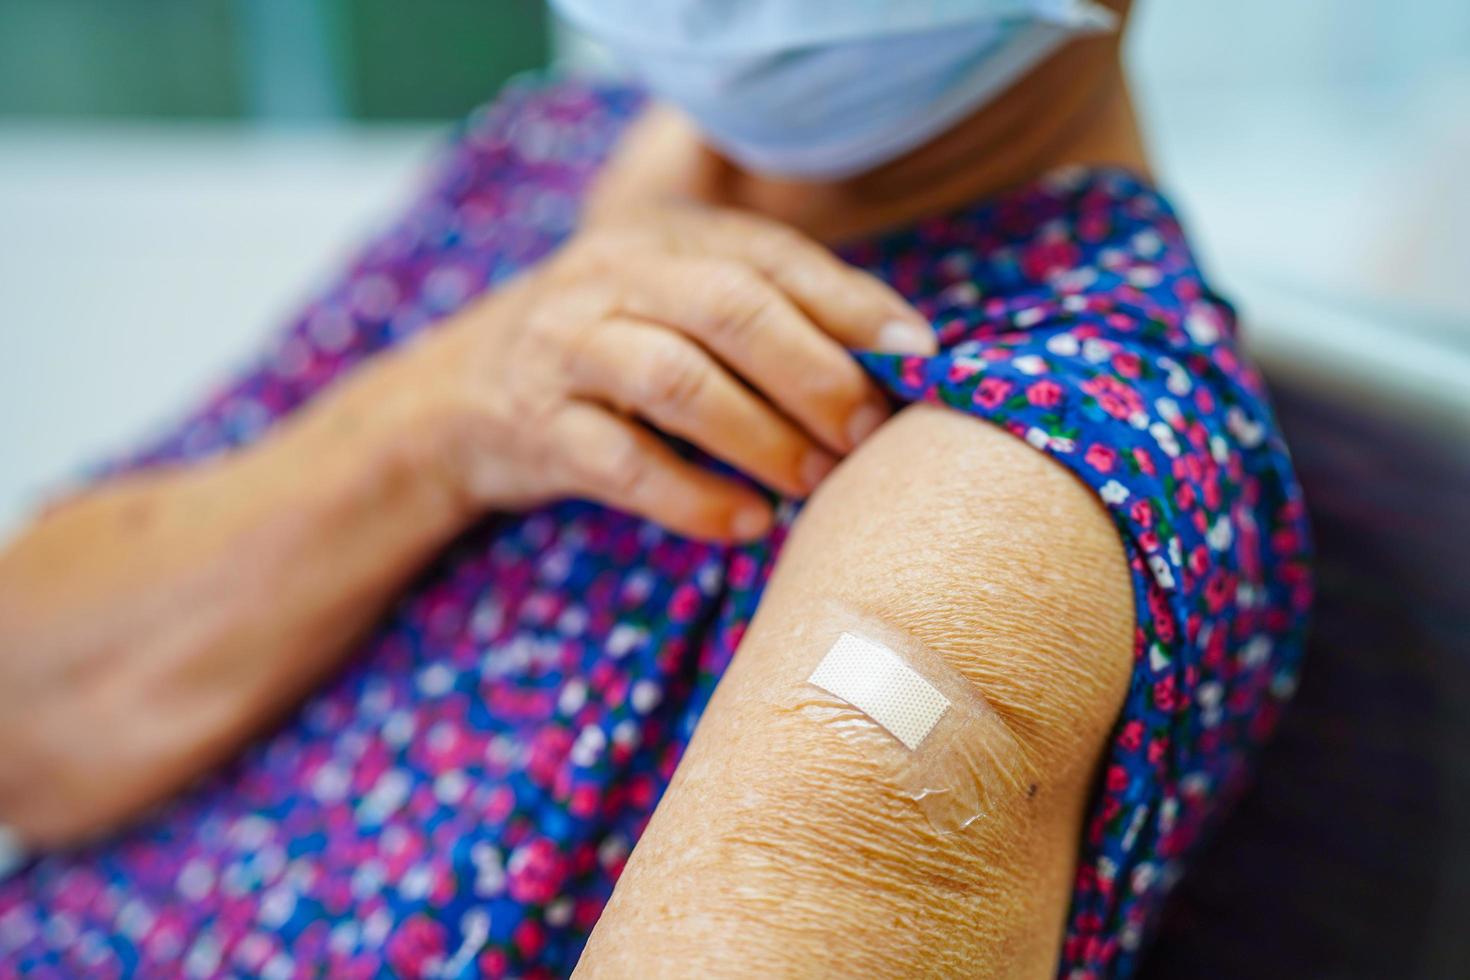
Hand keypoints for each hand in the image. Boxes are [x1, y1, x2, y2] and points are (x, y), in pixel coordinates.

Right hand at [348, 203, 934, 540]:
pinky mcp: (533, 423)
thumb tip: (900, 364)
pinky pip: (620, 462)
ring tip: (814, 481)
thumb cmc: (607, 353)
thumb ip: (767, 318)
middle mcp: (613, 276)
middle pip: (729, 307)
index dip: (853, 307)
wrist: (454, 398)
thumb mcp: (675, 308)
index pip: (774, 258)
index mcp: (665, 237)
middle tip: (868, 433)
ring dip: (761, 435)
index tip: (919, 359)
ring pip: (677, 379)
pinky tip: (745, 524)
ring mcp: (566, 346)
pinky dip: (692, 496)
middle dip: (814, 371)